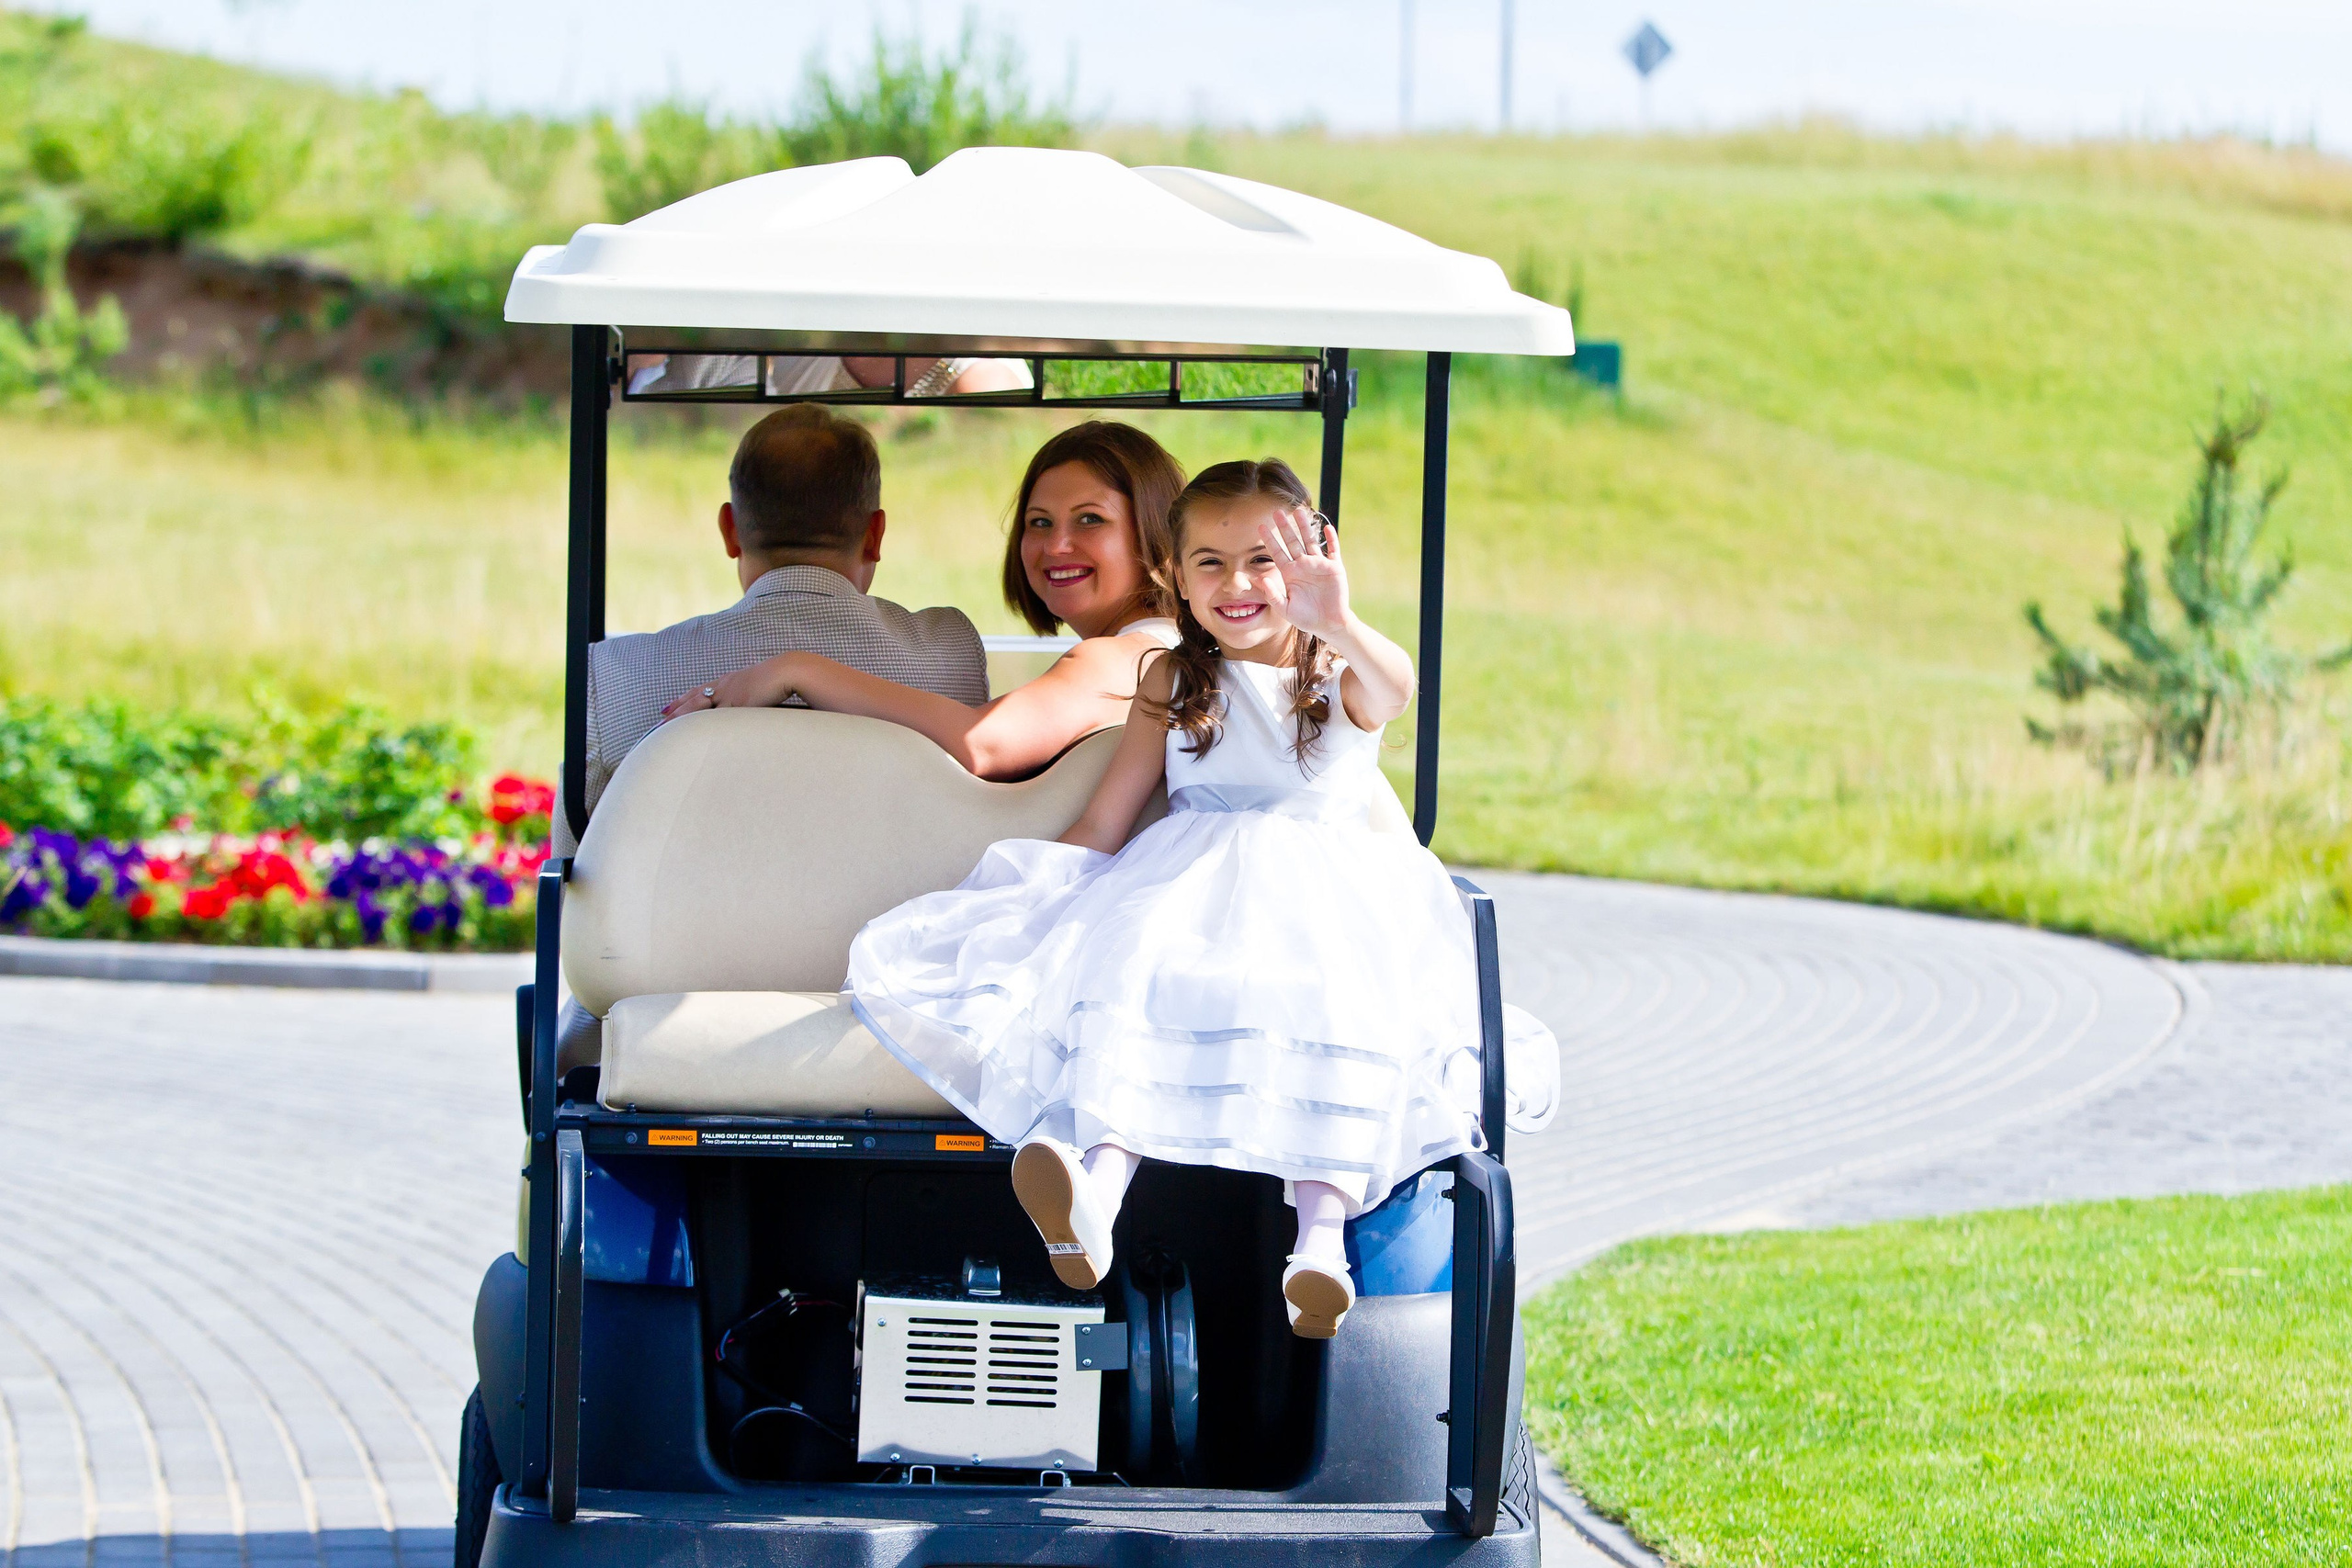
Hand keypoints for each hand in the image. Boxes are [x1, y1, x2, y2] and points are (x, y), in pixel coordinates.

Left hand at [660, 653, 800, 719]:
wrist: (787, 670)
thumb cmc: (779, 678)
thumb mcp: (758, 684)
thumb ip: (750, 693)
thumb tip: (748, 702)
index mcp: (729, 681)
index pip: (700, 690)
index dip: (683, 698)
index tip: (668, 706)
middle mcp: (725, 686)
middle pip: (694, 698)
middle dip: (676, 709)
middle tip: (660, 718)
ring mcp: (730, 695)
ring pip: (700, 707)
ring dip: (683, 716)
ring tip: (667, 726)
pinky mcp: (738, 704)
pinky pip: (718, 716)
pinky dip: (705, 724)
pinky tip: (693, 732)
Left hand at [1263, 506, 1350, 639]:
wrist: (1329, 624)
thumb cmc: (1306, 618)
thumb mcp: (1285, 609)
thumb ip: (1273, 595)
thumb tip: (1262, 580)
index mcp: (1290, 573)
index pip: (1277, 552)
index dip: (1269, 540)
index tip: (1260, 526)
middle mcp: (1303, 565)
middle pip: (1292, 542)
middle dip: (1285, 527)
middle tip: (1276, 512)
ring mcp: (1319, 564)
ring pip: (1311, 541)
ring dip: (1305, 527)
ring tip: (1299, 511)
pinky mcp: (1335, 568)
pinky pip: (1333, 550)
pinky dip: (1331, 539)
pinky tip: (1327, 528)